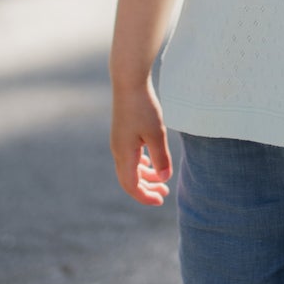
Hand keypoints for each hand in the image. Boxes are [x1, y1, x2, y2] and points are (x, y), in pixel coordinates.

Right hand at [111, 81, 171, 205]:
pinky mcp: (123, 134)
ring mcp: (119, 142)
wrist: (128, 82)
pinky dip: (141, 165)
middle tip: (164, 194)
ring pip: (130, 169)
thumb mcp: (157, 133)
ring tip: (162, 181)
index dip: (145, 197)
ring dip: (146, 176)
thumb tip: (164, 179)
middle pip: (129, 180)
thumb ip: (161, 158)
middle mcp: (118, 150)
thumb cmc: (143, 107)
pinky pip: (130, 157)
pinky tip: (151, 162)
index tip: (161, 201)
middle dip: (146, 189)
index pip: (132, 185)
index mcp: (124, 154)